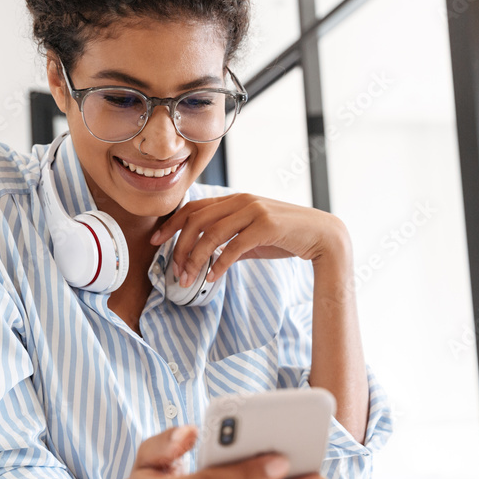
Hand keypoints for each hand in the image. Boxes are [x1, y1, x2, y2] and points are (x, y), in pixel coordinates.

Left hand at [149, 193, 349, 287]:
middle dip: (179, 247)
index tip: (156, 241)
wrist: (322, 235)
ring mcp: (254, 211)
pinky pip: (233, 247)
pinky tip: (212, 277)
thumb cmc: (286, 236)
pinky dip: (219, 264)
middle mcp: (241, 201)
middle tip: (174, 270)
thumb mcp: (253, 234)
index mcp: (235, 200)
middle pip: (196, 220)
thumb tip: (208, 257)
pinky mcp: (266, 226)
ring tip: (189, 279)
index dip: (171, 224)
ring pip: (211, 234)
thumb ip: (230, 239)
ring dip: (195, 259)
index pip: (193, 208)